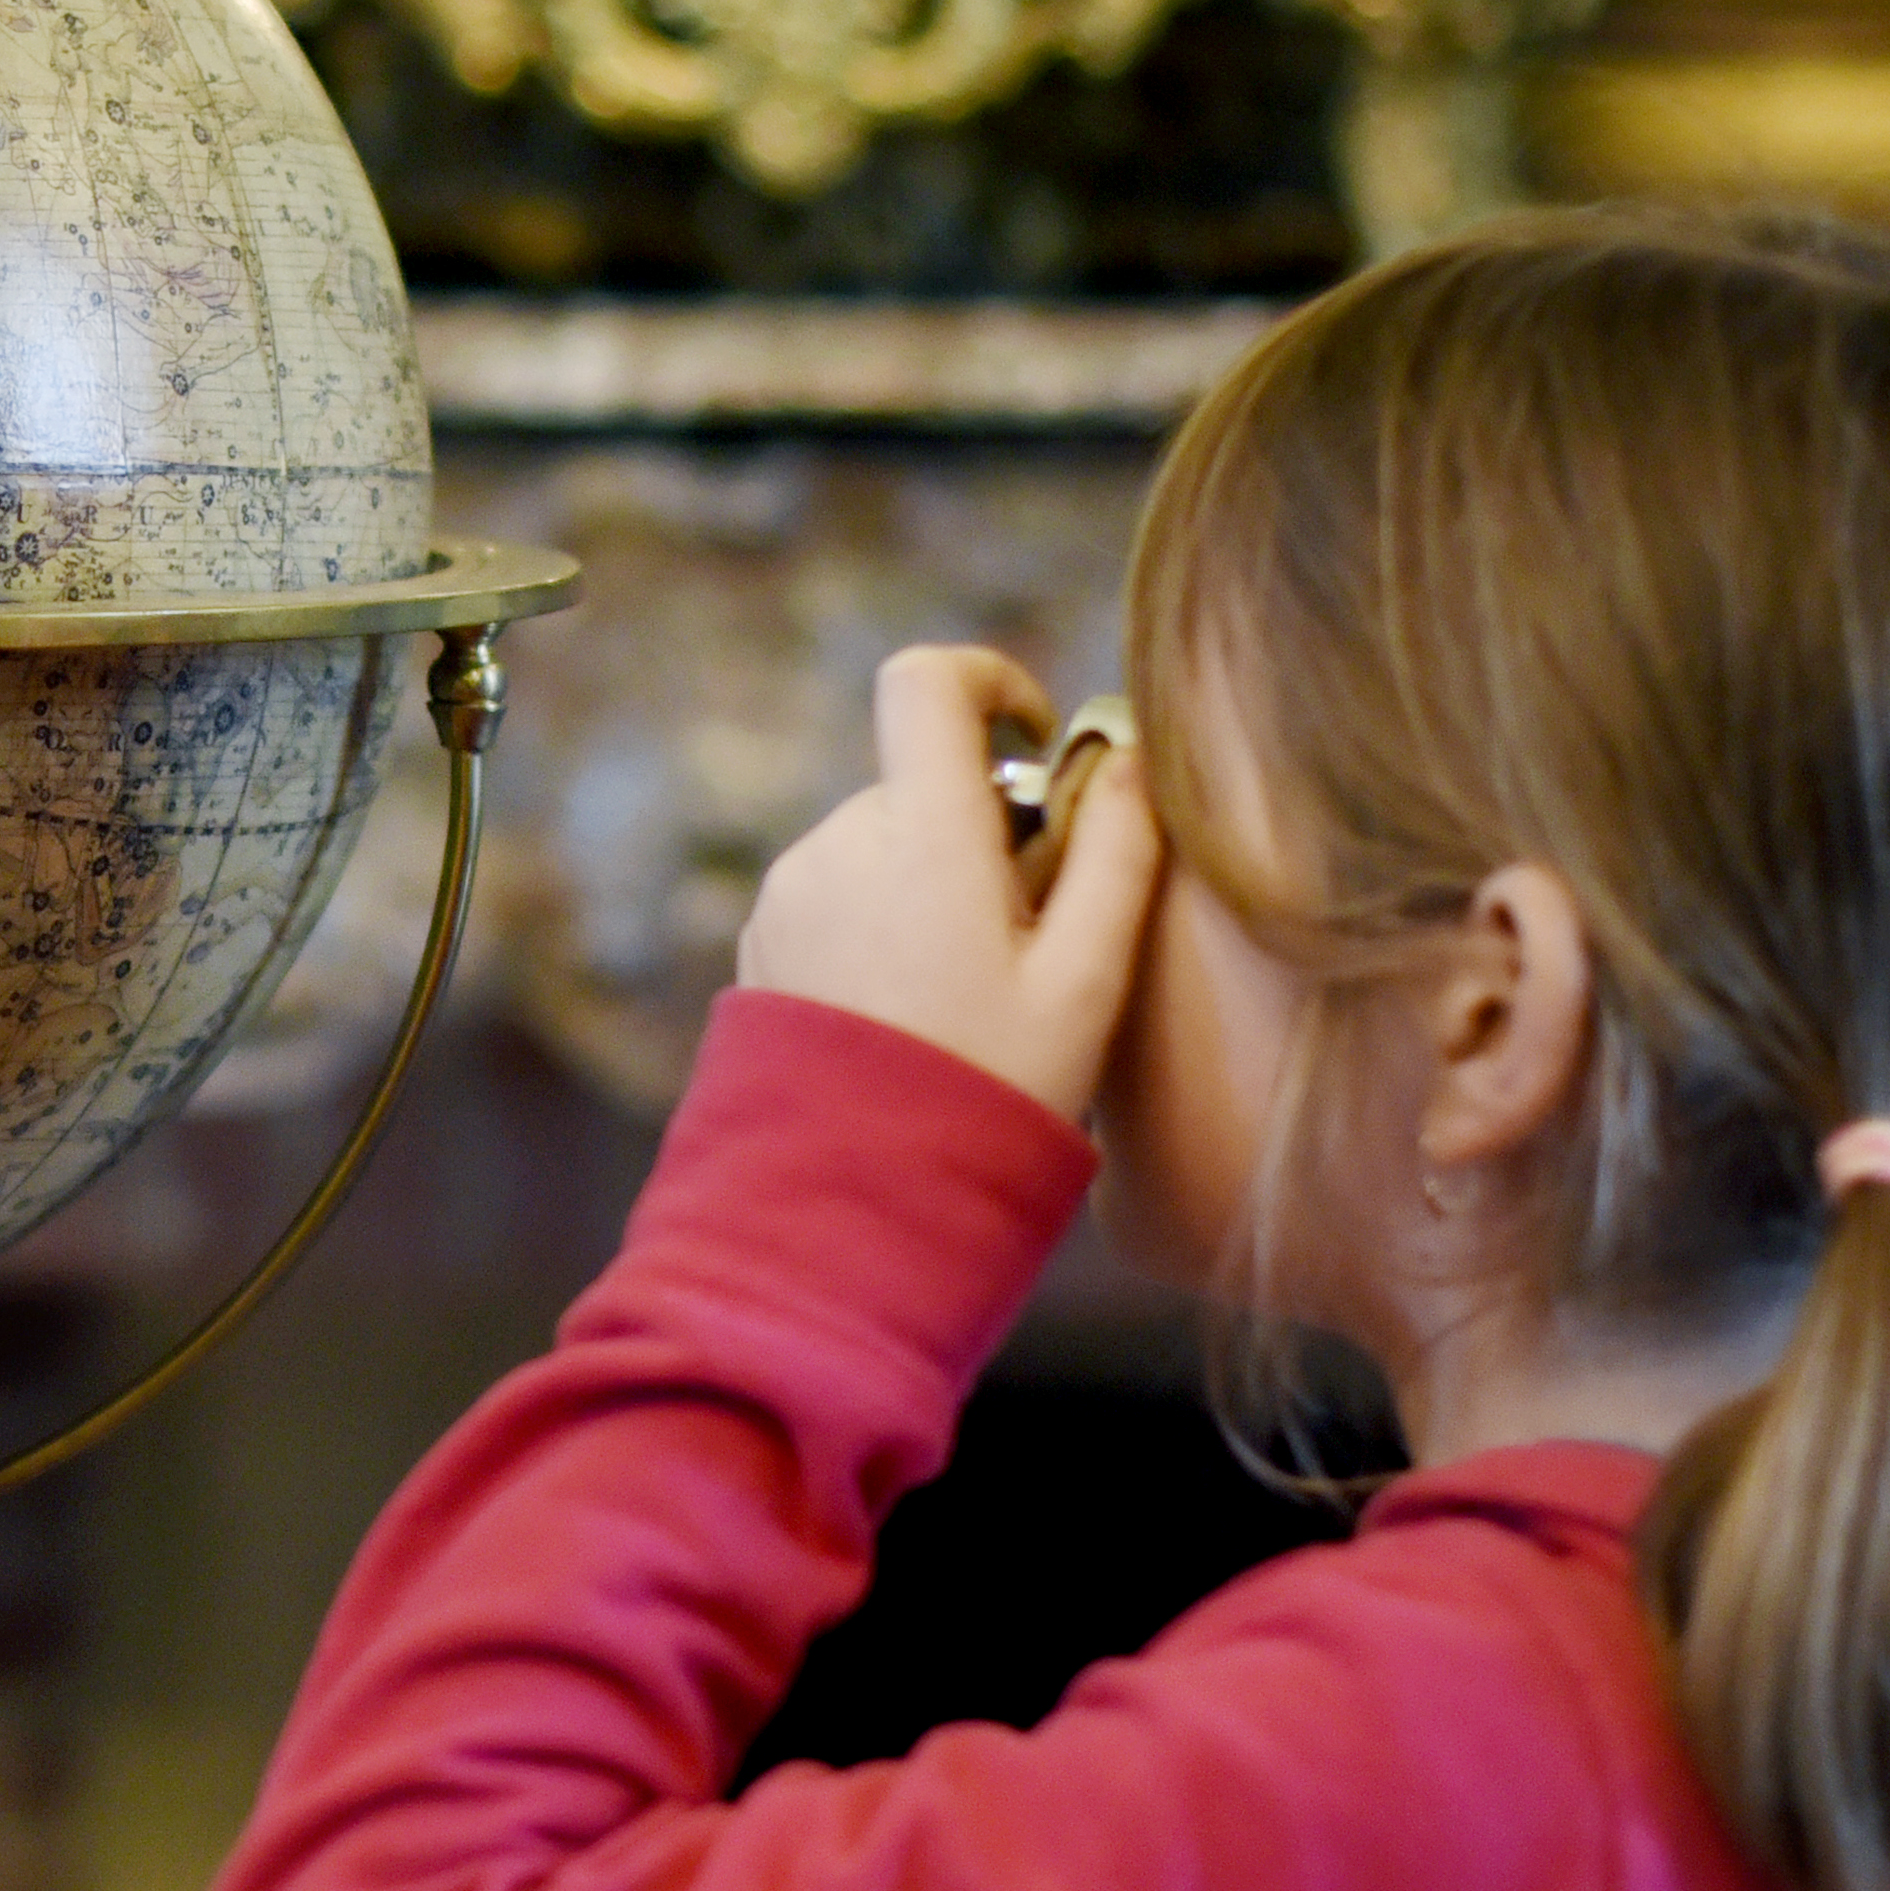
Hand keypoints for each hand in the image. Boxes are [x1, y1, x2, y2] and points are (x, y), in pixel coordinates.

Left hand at [736, 644, 1162, 1121]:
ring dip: (937, 887)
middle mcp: (836, 845)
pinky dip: (887, 928)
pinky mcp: (762, 944)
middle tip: (1035, 937)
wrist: (846, 1209)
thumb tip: (1127, 754)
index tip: (1035, 738)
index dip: (989, 681)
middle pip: (922, 783)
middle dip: (988, 832)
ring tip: (972, 998)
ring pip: (884, 845)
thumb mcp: (1084, 981)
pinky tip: (915, 1019)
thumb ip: (1116, 851)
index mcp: (918, 835)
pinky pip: (840, 898)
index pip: (927, 682)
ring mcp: (788, 895)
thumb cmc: (984, 1096)